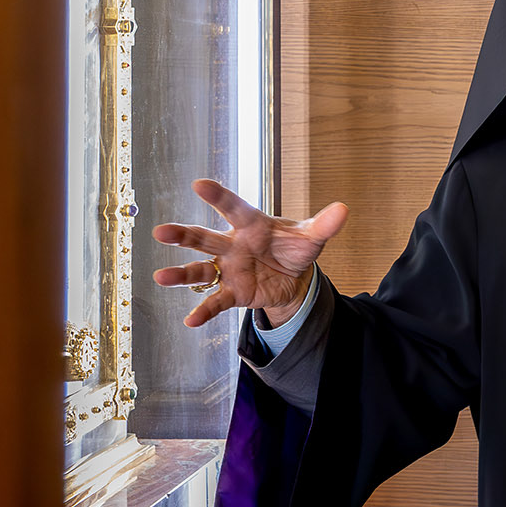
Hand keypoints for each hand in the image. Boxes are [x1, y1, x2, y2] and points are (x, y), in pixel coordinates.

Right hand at [150, 178, 348, 327]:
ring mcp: (228, 269)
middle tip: (162, 231)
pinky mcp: (233, 292)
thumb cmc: (293, 247)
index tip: (199, 184)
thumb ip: (323, 224)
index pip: (234, 208)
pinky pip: (215, 302)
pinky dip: (203, 311)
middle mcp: (232, 245)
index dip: (218, 197)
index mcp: (251, 225)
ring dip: (181, 274)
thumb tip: (344, 210)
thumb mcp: (310, 237)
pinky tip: (190, 321)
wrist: (292, 277)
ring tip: (161, 277)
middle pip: (204, 238)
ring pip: (200, 270)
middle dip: (183, 235)